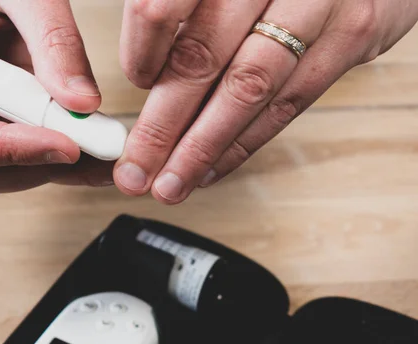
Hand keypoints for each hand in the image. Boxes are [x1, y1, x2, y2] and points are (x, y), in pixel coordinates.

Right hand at [0, 0, 113, 196]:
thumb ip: (53, 40)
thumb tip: (81, 104)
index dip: (5, 150)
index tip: (66, 144)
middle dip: (35, 164)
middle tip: (94, 151)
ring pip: (2, 172)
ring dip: (55, 168)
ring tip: (104, 148)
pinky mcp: (1, 118)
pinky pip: (26, 157)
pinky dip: (65, 160)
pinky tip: (97, 146)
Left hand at [115, 0, 417, 203]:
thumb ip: (183, 11)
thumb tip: (145, 72)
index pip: (160, 8)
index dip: (141, 55)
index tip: (134, 84)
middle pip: (200, 58)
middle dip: (162, 127)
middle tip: (136, 170)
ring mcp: (316, 3)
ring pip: (247, 89)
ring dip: (203, 148)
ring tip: (172, 183)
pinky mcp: (352, 33)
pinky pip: (291, 102)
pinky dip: (246, 142)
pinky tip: (215, 166)